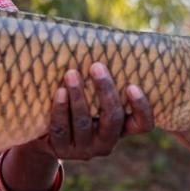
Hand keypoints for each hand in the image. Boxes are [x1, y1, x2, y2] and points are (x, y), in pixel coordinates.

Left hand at [26, 63, 154, 161]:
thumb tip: (106, 40)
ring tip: (71, 74)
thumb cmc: (78, 107)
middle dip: (105, 91)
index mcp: (122, 130)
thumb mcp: (94, 101)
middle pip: (112, 119)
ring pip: (84, 123)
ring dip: (78, 96)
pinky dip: (60, 109)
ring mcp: (84, 150)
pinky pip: (61, 128)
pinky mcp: (62, 150)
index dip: (142, 108)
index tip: (132, 85)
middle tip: (96, 66)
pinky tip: (59, 91)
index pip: (143, 125)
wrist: (46, 135)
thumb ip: (104, 84)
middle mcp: (106, 144)